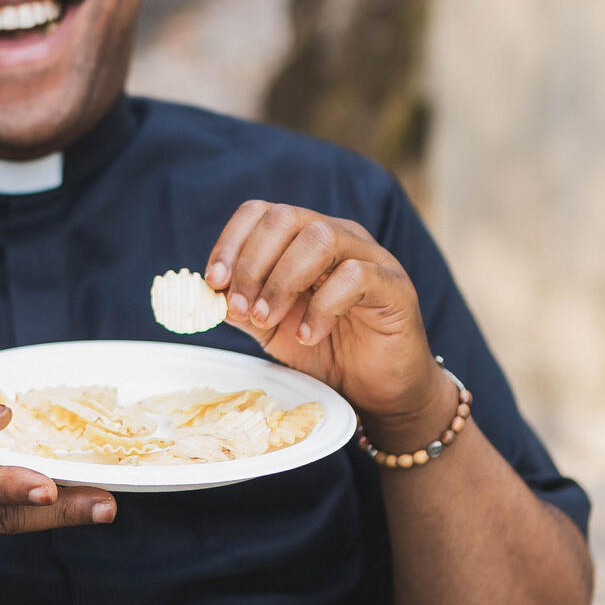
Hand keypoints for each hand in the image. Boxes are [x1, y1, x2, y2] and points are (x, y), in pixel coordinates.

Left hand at [205, 203, 453, 448]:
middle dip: (253, 264)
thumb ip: (243, 308)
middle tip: (243, 310)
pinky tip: (308, 336)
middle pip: (285, 218)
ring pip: (320, 237)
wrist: (377, 390)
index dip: (231, 243)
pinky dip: (323, 306)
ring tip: (269, 320)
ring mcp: (369, 256)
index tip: (214, 282)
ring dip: (283, 280)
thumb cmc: (326, 351)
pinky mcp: (394, 285)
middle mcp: (336, 236)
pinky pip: (356, 275)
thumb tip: (210, 293)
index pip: (261, 213)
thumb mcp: (272, 329)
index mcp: (302, 239)